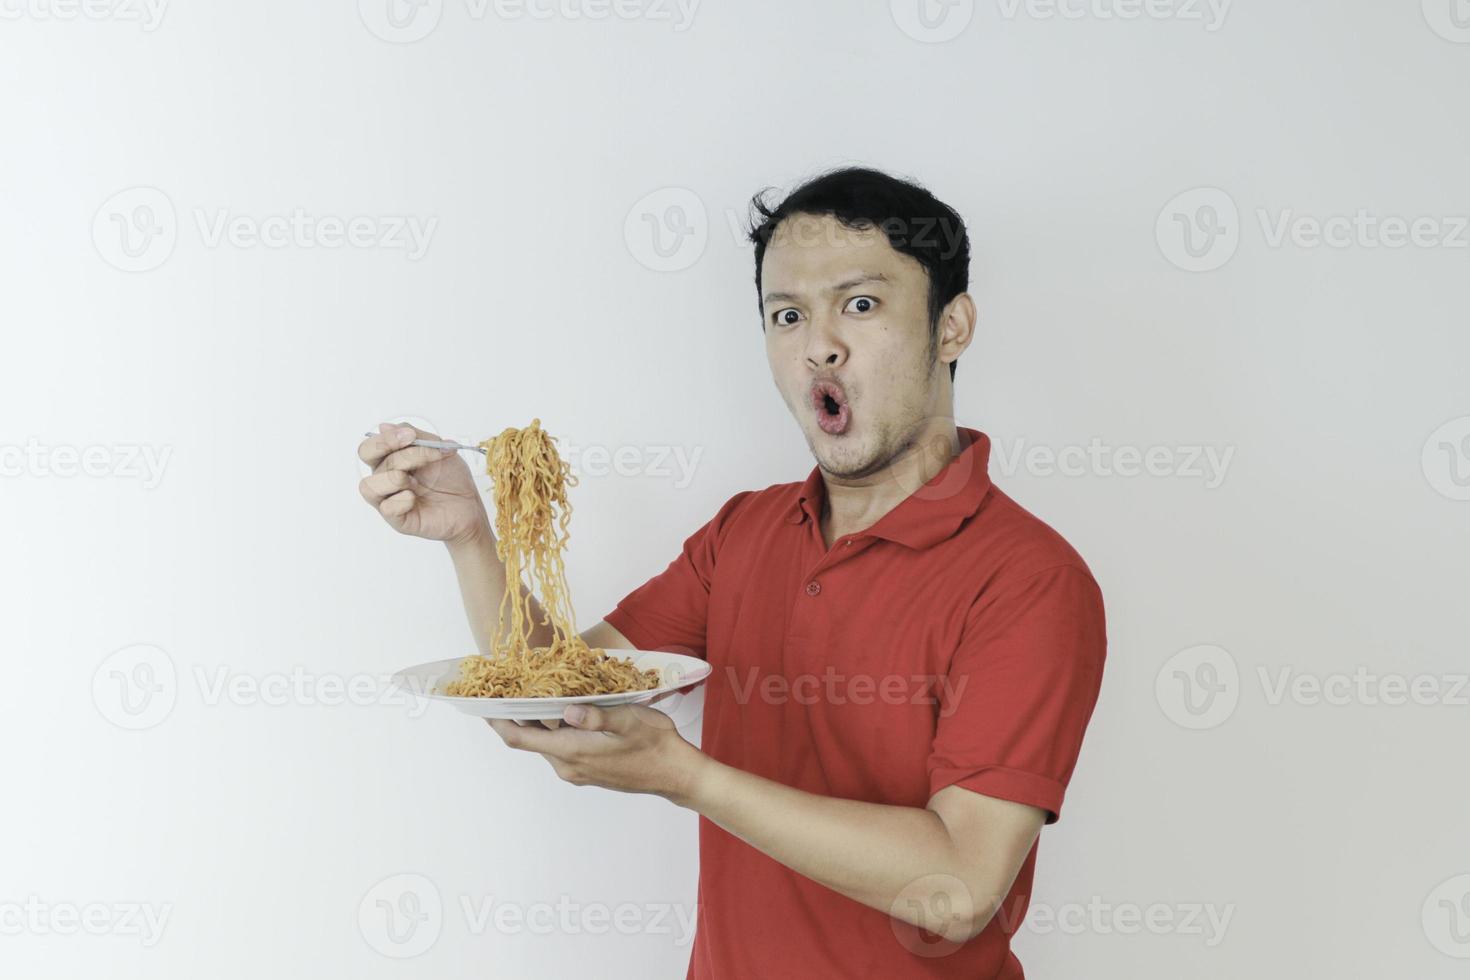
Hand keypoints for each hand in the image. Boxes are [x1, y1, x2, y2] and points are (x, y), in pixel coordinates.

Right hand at [358, 422, 489, 545]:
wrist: (469, 504)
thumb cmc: (452, 478)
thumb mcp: (439, 449)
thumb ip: (416, 437)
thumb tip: (384, 426)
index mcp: (390, 460)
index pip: (370, 447)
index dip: (385, 439)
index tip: (411, 436)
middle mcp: (385, 478)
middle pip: (368, 459)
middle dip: (395, 453)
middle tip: (422, 455)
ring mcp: (389, 499)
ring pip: (369, 486)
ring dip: (396, 478)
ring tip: (417, 483)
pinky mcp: (398, 519)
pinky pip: (387, 508)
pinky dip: (402, 500)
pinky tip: (415, 498)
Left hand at [486, 704, 707, 803]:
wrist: (675, 775)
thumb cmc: (655, 745)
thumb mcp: (628, 721)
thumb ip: (596, 716)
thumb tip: (567, 709)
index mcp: (572, 752)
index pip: (520, 739)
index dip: (497, 722)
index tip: (483, 703)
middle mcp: (568, 766)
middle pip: (529, 740)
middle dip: (517, 715)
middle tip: (511, 686)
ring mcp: (578, 770)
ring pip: (546, 743)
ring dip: (538, 722)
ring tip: (538, 693)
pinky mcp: (588, 770)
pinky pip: (561, 748)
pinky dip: (554, 730)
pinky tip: (565, 711)